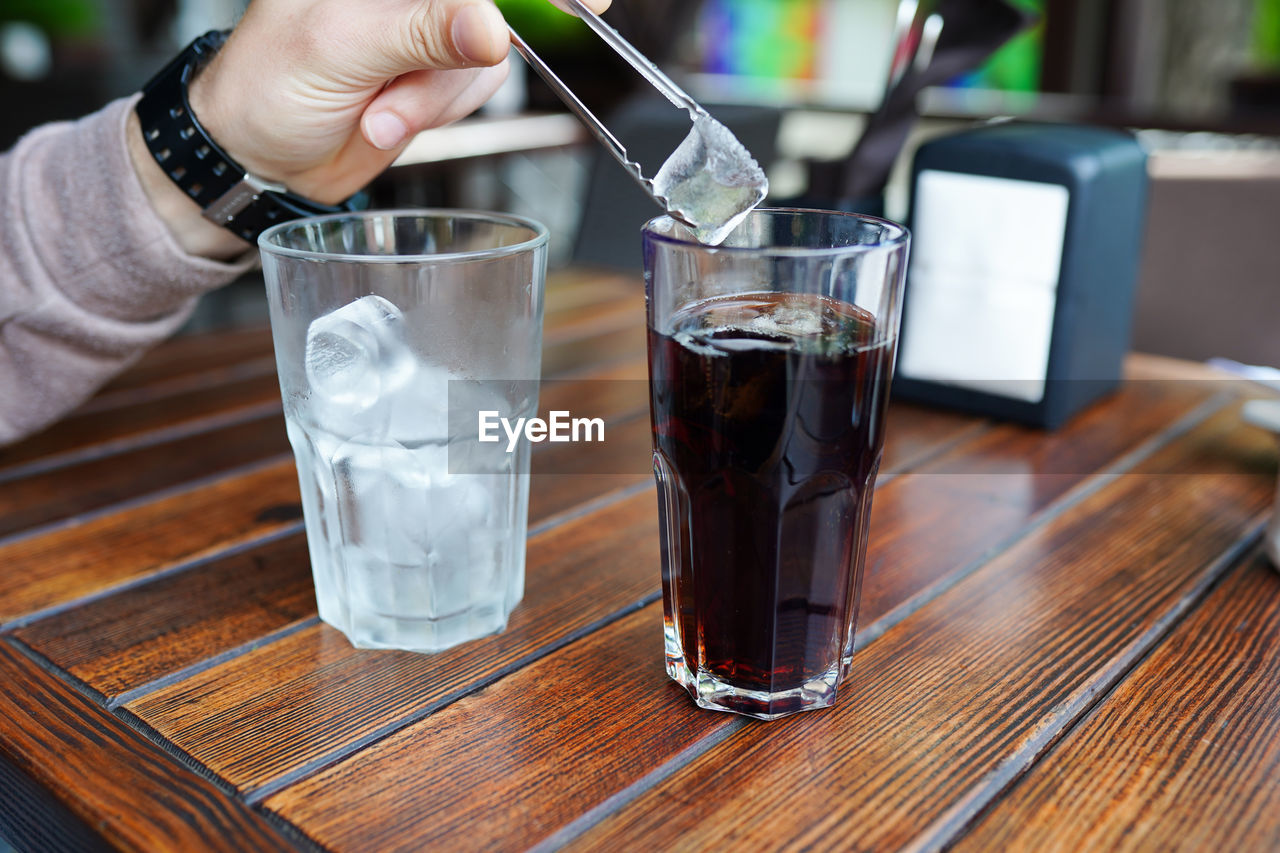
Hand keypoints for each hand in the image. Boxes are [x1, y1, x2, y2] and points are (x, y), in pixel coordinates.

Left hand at [187, 0, 609, 204]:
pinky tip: (385, 121)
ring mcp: (423, 29)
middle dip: (478, 41)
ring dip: (437, 96)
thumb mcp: (340, 49)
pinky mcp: (432, 72)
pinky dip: (436, 113)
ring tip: (378, 113)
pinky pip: (474, 85)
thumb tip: (493, 27)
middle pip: (485, 4)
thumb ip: (423, 31)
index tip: (582, 2)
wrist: (255, 158)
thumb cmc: (265, 88)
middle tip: (528, 39)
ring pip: (485, 50)